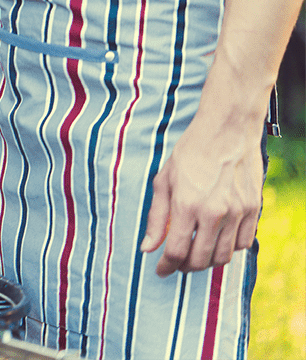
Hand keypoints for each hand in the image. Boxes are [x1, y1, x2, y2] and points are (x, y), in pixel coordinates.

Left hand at [141, 122, 264, 276]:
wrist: (227, 130)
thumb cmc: (190, 153)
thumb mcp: (163, 181)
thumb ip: (155, 218)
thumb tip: (147, 248)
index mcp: (186, 205)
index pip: (176, 251)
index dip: (166, 266)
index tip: (160, 270)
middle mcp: (214, 212)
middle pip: (200, 259)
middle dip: (185, 267)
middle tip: (177, 264)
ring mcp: (237, 211)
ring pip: (223, 256)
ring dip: (207, 261)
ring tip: (195, 254)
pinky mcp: (253, 208)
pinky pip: (243, 243)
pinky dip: (228, 249)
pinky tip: (216, 242)